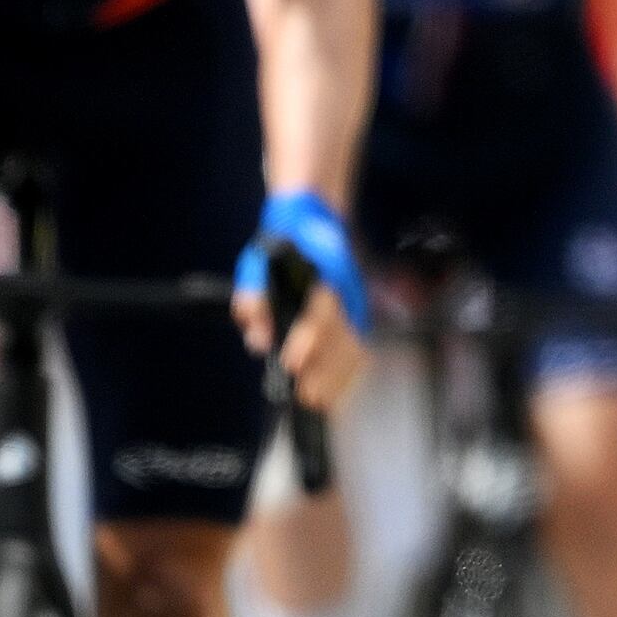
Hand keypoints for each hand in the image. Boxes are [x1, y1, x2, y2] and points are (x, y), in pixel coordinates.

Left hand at [234, 189, 371, 414]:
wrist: (315, 215)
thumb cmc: (285, 240)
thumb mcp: (257, 262)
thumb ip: (254, 299)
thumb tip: (258, 340)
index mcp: (324, 269)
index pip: (322, 310)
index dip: (309, 340)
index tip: (292, 363)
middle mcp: (347, 287)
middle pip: (345, 334)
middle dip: (326, 369)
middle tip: (306, 396)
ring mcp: (356, 300)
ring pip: (357, 343)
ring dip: (339, 376)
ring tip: (320, 402)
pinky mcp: (358, 311)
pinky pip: (361, 346)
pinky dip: (350, 372)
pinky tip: (337, 392)